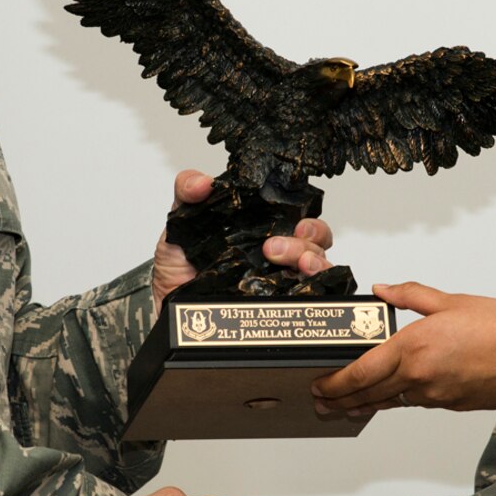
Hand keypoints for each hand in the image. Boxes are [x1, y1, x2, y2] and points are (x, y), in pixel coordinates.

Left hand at [151, 170, 334, 312]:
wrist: (176, 313)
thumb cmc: (180, 271)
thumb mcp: (181, 223)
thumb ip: (187, 192)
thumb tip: (202, 182)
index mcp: (263, 229)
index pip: (298, 215)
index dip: (306, 216)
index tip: (297, 222)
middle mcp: (280, 252)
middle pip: (317, 240)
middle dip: (312, 237)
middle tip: (276, 246)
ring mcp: (285, 280)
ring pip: (320, 265)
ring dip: (313, 260)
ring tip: (291, 263)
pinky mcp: (284, 304)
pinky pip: (315, 294)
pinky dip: (318, 286)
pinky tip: (303, 283)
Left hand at [313, 281, 495, 413]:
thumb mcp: (450, 301)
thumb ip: (411, 295)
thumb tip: (383, 289)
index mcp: (412, 348)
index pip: (360, 372)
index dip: (335, 383)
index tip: (319, 384)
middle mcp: (417, 377)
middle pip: (368, 394)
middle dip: (340, 399)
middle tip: (321, 402)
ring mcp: (433, 395)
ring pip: (389, 402)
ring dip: (364, 405)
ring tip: (344, 407)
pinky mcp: (448, 404)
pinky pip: (413, 402)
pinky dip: (395, 401)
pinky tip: (389, 399)